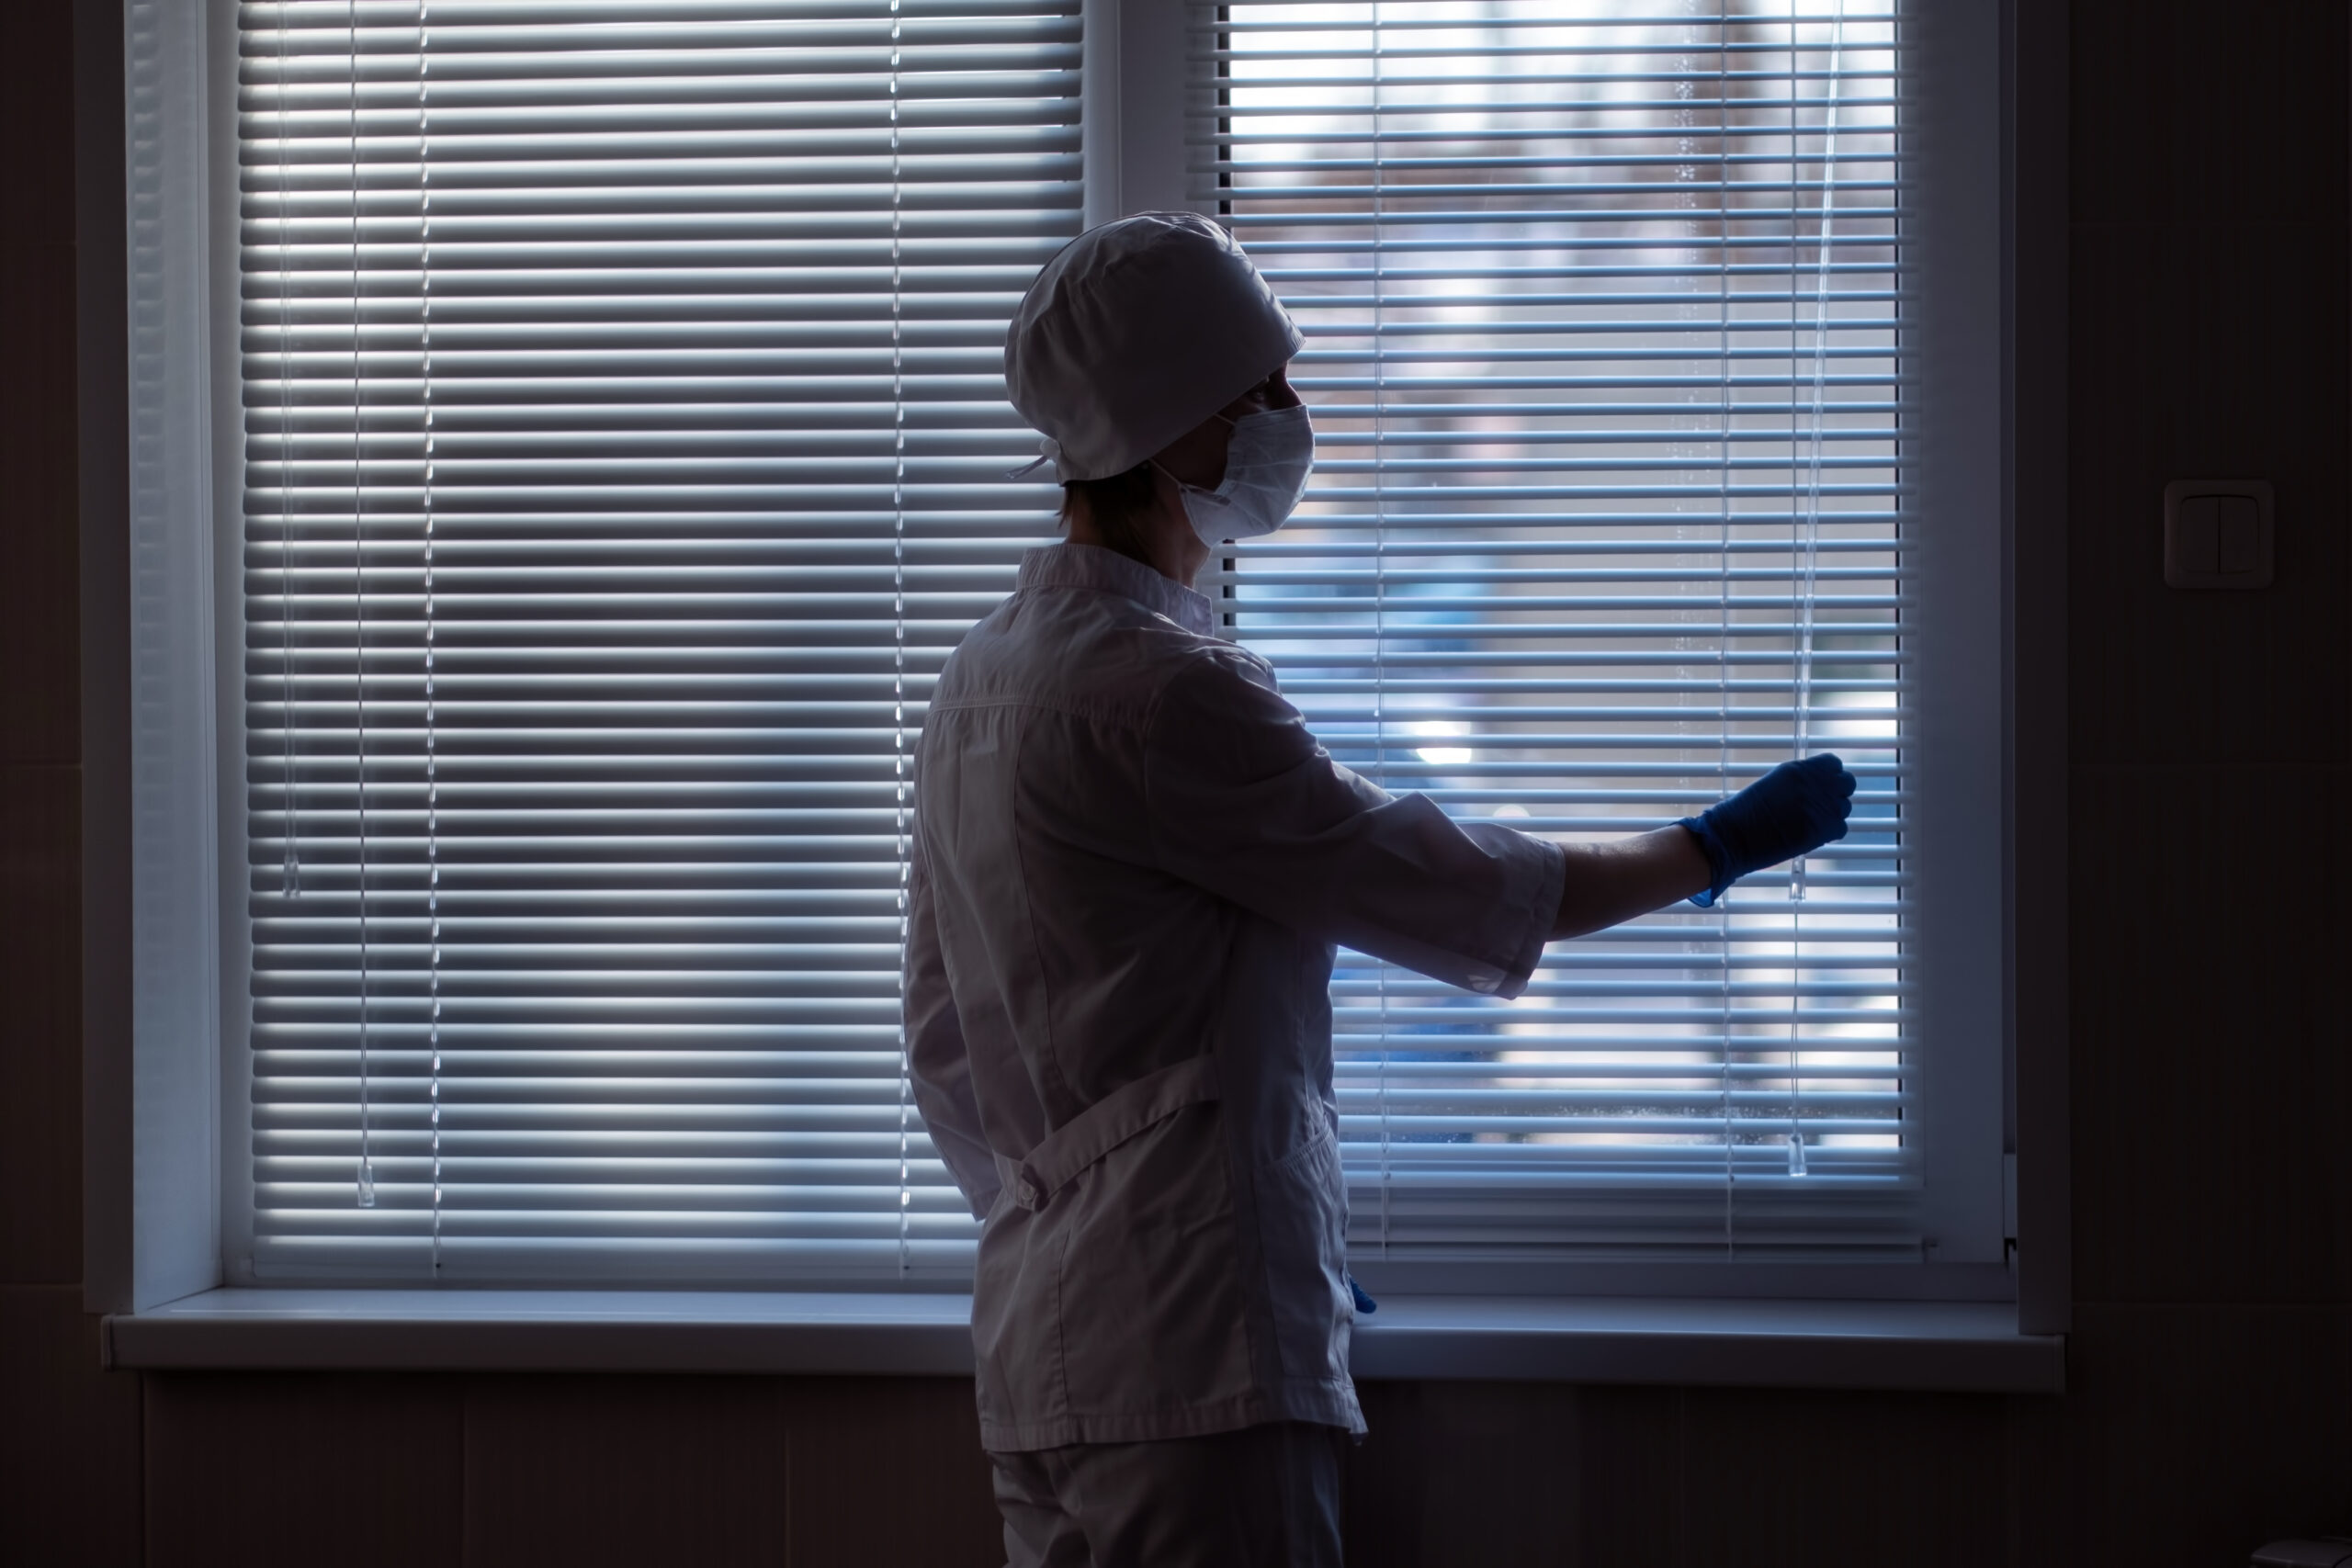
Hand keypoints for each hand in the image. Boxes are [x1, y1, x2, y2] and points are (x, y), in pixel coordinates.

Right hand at [1679, 754, 1856, 906]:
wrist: (1734, 836)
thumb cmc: (1744, 813)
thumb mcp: (1772, 785)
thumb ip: (1797, 783)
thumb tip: (1813, 789)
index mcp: (1800, 769)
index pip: (1833, 763)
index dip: (1829, 775)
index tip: (1820, 786)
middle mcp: (1816, 783)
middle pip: (1847, 782)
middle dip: (1837, 792)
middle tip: (1822, 804)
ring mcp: (1823, 806)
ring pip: (1845, 807)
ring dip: (1833, 814)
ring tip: (1812, 822)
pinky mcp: (1825, 829)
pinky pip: (1841, 828)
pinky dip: (1830, 832)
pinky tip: (1812, 835)